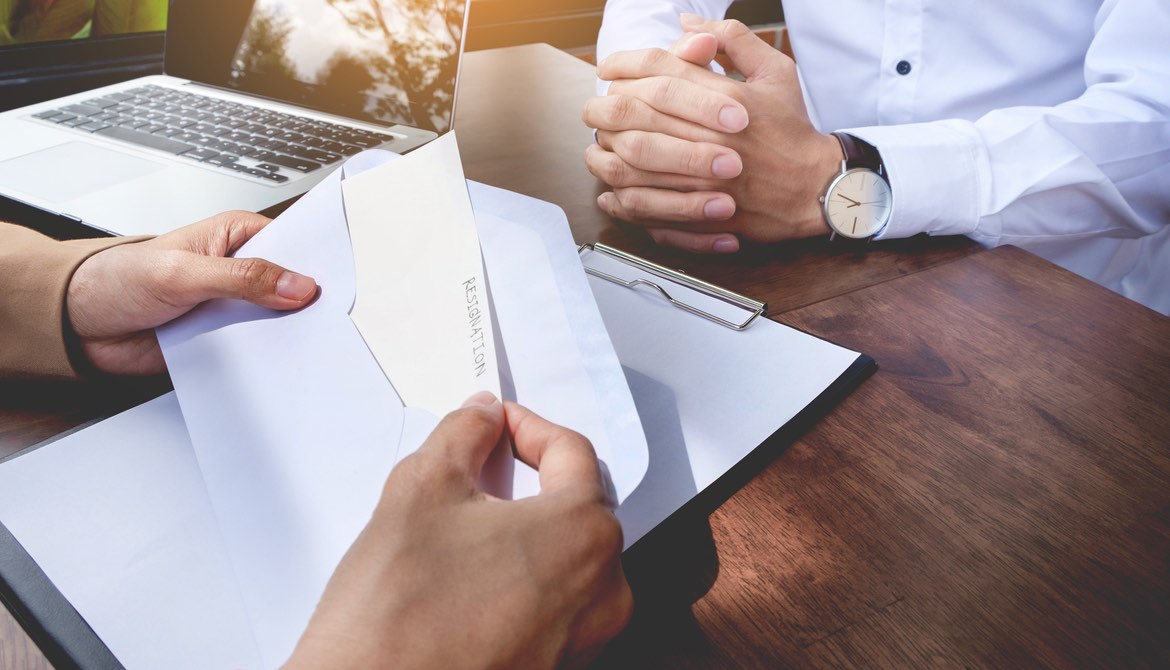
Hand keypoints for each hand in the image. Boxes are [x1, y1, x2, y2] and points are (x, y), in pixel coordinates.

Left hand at [66, 210, 316, 375]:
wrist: (79, 326)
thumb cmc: (117, 280)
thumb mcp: (182, 272)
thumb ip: (241, 278)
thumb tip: (296, 285)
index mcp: (236, 236)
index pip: (292, 243)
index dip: (317, 260)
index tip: (341, 277)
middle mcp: (241, 271)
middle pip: (292, 286)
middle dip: (308, 303)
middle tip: (332, 316)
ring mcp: (235, 307)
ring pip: (279, 323)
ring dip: (289, 335)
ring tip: (315, 344)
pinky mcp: (227, 341)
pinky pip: (259, 352)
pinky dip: (268, 359)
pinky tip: (283, 364)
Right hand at [286, 393, 632, 668]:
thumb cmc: (398, 615)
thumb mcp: (422, 487)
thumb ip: (464, 433)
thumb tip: (482, 417)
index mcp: (584, 532)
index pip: (571, 452)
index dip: (526, 427)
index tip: (496, 424)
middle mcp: (602, 589)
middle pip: (575, 505)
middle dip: (526, 480)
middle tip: (477, 468)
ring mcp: (583, 636)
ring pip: (563, 557)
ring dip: (522, 532)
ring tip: (463, 531)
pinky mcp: (556, 666)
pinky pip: (551, 603)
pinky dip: (519, 578)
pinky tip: (468, 579)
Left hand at [583, 16, 842, 252]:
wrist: (815, 187)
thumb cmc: (793, 129)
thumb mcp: (774, 71)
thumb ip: (732, 40)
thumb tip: (687, 24)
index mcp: (726, 97)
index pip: (658, 70)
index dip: (624, 65)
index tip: (608, 69)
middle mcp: (710, 135)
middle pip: (634, 112)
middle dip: (603, 107)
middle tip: (594, 109)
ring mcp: (703, 177)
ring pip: (631, 161)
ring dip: (605, 152)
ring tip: (598, 148)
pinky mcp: (700, 213)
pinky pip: (646, 206)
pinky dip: (622, 198)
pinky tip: (612, 191)